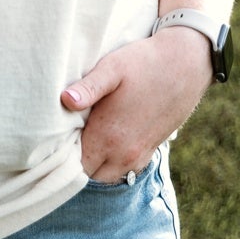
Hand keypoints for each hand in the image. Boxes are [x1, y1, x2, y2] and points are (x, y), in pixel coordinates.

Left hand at [61, 28, 213, 181]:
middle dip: (75, 165)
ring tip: (84, 141)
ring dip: (95, 166)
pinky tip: (107, 142)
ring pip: (108, 177)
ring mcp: (140, 155)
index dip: (61, 158)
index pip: (74, 166)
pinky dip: (113, 164)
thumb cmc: (145, 62)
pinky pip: (126, 170)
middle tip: (65, 141)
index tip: (52, 142)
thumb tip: (65, 100)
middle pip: (89, 177)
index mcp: (109, 136)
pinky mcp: (152, 149)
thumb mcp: (113, 67)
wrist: (187, 63)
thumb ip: (88, 87)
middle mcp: (124, 153)